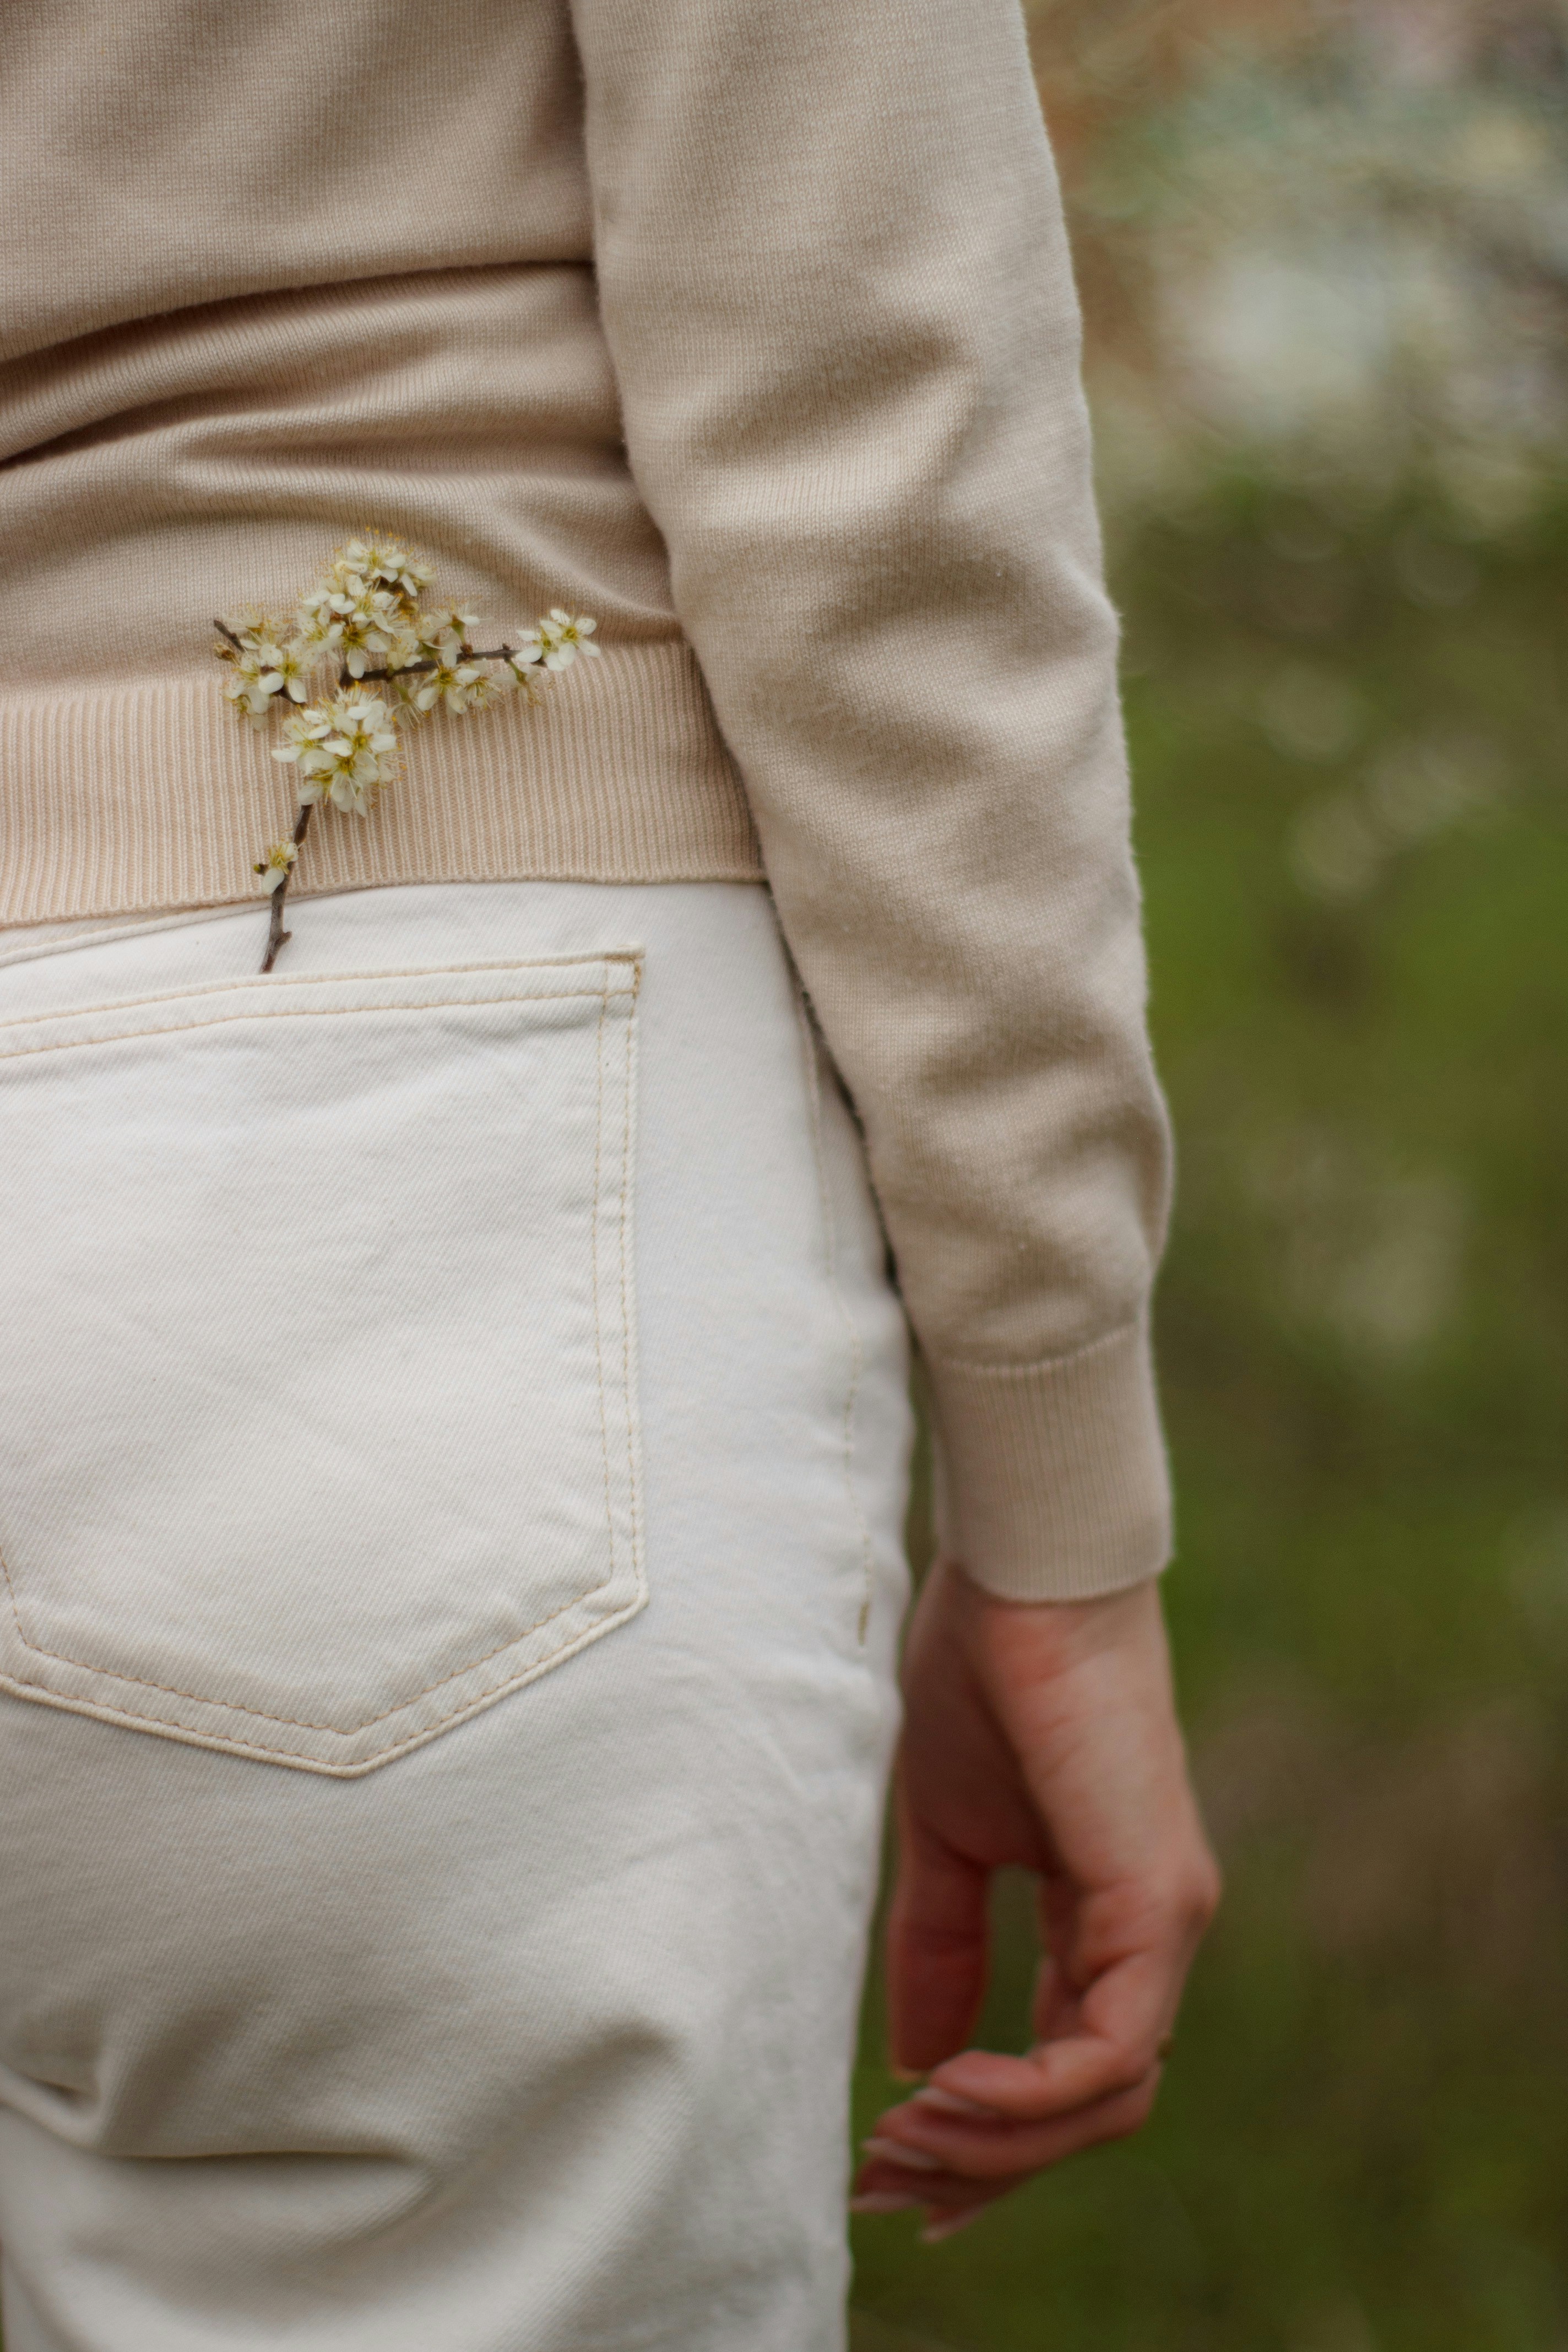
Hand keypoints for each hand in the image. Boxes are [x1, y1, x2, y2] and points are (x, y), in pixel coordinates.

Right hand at [852, 1560, 1218, 2241]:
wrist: (1021, 1575)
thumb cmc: (983, 1671)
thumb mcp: (944, 1835)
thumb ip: (939, 1945)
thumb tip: (921, 2057)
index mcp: (1101, 1915)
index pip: (1068, 2066)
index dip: (988, 2133)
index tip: (894, 2165)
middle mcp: (1149, 1932)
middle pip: (1092, 2106)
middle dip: (987, 2165)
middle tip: (887, 2184)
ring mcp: (1164, 1921)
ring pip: (1108, 2099)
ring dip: (999, 2143)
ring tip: (905, 2142)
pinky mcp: (1156, 1902)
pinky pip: (1112, 2050)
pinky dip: (1031, 2094)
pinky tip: (951, 2090)